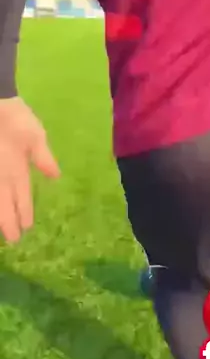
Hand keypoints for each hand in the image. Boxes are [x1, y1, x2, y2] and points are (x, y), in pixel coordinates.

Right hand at [0, 97, 59, 242]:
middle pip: (4, 203)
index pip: (21, 196)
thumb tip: (55, 177)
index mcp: (17, 168)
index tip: (26, 229)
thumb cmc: (16, 118)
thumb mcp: (36, 136)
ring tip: (3, 230)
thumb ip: (44, 158)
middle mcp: (1, 175)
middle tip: (13, 240)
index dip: (24, 212)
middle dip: (8, 222)